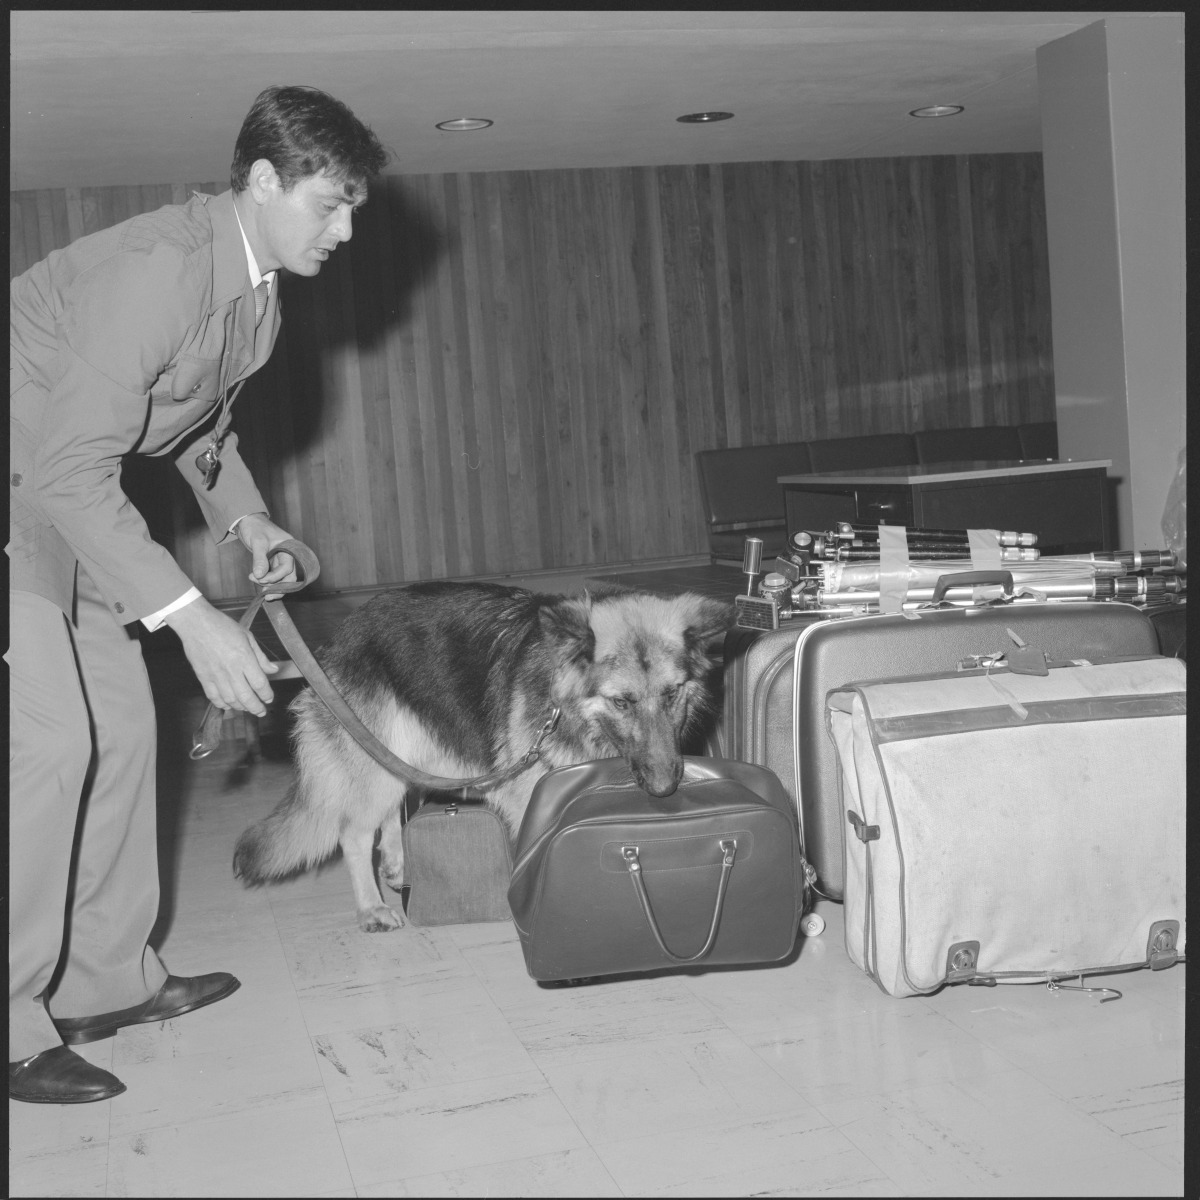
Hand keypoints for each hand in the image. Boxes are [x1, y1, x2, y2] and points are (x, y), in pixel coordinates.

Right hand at [165, 597, 276, 715]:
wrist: (196, 623)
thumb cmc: (223, 626)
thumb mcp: (247, 637)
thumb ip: (261, 656)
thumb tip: (273, 670)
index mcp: (244, 658)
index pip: (259, 683)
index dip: (266, 695)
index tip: (269, 698)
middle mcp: (230, 670)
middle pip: (246, 696)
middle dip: (256, 707)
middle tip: (261, 711)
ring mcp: (215, 675)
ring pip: (230, 700)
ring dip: (240, 707)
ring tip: (247, 708)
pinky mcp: (203, 677)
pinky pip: (213, 696)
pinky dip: (222, 704)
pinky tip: (228, 705)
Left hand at [234, 513, 296, 598]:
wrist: (248, 521)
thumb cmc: (255, 527)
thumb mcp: (257, 542)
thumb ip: (259, 559)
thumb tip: (260, 576)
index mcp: (289, 548)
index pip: (287, 568)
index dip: (275, 577)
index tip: (261, 579)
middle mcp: (288, 555)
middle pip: (289, 577)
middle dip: (277, 586)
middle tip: (266, 594)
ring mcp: (281, 559)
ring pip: (281, 578)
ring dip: (269, 584)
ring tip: (255, 581)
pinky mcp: (273, 562)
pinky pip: (274, 575)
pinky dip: (266, 580)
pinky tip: (256, 580)